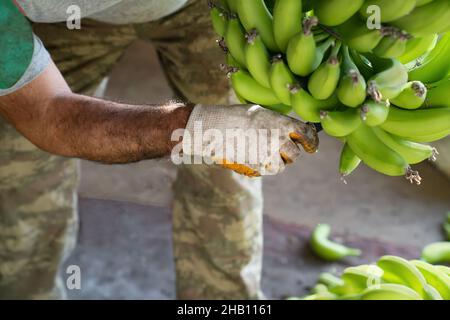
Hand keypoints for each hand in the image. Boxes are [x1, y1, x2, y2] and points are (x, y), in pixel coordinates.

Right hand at [181, 104, 318, 175]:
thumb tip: (291, 132)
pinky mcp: (259, 167)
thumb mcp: (261, 113)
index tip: (311, 146)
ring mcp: (269, 155)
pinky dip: (266, 167)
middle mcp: (280, 140)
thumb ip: (277, 123)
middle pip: (295, 154)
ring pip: (283, 165)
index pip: (307, 134)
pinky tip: (255, 158)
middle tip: (281, 149)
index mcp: (282, 123)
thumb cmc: (235, 117)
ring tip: (262, 151)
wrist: (215, 129)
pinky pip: (270, 170)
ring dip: (278, 161)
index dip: (311, 142)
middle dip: (290, 153)